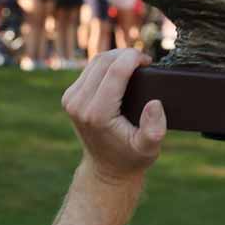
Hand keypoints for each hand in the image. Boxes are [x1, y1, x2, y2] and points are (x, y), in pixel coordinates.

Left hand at [61, 49, 164, 182]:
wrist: (106, 169)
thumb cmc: (130, 158)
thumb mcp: (149, 149)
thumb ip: (154, 130)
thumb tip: (154, 104)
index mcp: (97, 114)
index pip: (114, 71)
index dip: (133, 58)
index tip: (149, 61)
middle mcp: (79, 104)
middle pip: (104, 62)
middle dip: (126, 54)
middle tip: (145, 61)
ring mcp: (71, 100)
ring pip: (95, 62)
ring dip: (117, 57)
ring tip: (135, 64)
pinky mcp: (70, 97)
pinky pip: (89, 69)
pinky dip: (107, 64)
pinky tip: (121, 70)